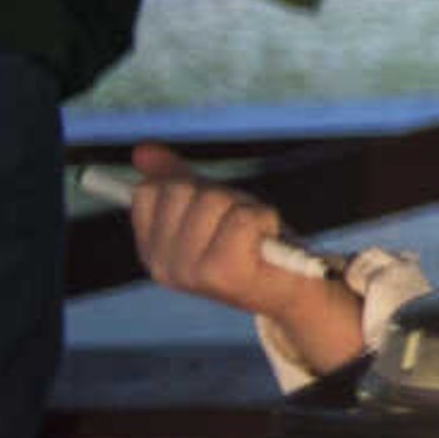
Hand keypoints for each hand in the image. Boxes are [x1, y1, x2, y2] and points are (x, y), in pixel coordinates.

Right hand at [121, 144, 367, 366]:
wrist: (296, 288)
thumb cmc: (254, 242)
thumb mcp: (213, 205)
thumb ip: (175, 178)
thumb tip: (142, 150)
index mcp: (153, 251)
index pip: (149, 191)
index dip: (189, 186)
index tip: (214, 211)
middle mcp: (163, 266)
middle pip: (181, 190)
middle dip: (221, 195)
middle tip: (242, 224)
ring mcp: (190, 272)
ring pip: (212, 200)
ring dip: (245, 207)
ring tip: (256, 234)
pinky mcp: (222, 273)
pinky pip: (242, 218)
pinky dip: (264, 219)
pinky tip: (267, 242)